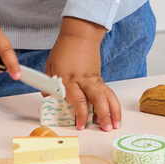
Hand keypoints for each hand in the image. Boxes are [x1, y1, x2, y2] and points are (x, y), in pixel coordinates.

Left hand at [44, 17, 121, 131]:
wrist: (79, 34)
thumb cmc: (63, 50)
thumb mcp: (50, 67)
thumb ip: (49, 85)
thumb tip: (49, 99)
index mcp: (69, 78)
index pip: (77, 99)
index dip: (80, 114)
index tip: (81, 125)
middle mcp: (83, 80)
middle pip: (96, 98)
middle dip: (102, 115)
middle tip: (104, 128)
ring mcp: (93, 78)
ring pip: (107, 96)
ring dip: (112, 111)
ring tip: (115, 125)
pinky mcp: (99, 76)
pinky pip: (108, 92)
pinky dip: (112, 103)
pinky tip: (115, 114)